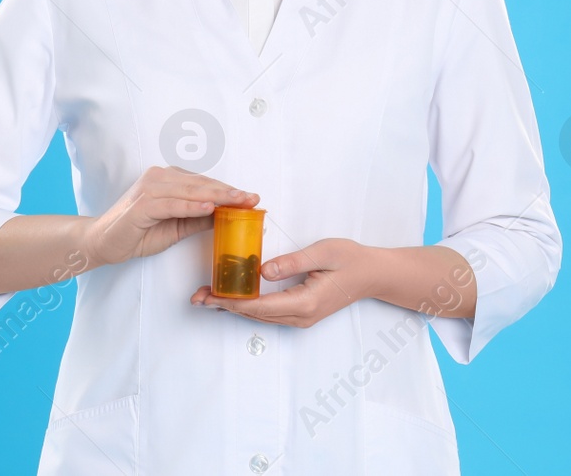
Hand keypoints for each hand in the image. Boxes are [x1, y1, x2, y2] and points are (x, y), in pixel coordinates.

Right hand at [83, 166, 258, 268]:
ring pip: (190, 191)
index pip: (204, 183)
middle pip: (201, 184)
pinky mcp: (142, 205)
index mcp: (167, 179)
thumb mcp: (176, 227)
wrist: (103, 242)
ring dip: (217, 196)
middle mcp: (158, 178)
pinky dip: (192, 206)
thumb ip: (199, 219)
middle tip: (253, 198)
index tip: (251, 198)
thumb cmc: (138, 232)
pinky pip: (172, 204)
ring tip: (239, 202)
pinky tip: (209, 208)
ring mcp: (149, 189)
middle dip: (230, 192)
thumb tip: (227, 216)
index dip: (228, 190)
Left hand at [191, 238, 378, 326]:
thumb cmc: (351, 260)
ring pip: (260, 316)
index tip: (209, 295)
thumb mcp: (323, 252)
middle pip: (255, 315)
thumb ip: (293, 262)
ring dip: (233, 307)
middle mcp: (300, 316)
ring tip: (206, 297)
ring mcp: (301, 317)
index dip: (231, 302)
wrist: (374, 274)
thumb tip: (263, 271)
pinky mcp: (300, 312)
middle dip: (224, 306)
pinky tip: (232, 297)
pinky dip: (247, 305)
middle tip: (197, 297)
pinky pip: (268, 313)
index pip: (260, 306)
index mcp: (305, 302)